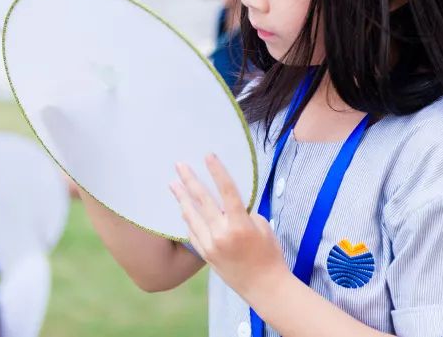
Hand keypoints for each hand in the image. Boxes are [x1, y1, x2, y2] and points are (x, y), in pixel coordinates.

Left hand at [170, 155, 287, 299]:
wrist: (264, 287)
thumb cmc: (269, 255)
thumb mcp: (264, 227)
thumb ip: (245, 213)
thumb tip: (229, 204)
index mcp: (240, 224)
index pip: (227, 191)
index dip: (217, 171)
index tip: (208, 156)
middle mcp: (222, 234)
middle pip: (203, 200)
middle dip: (190, 180)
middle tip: (180, 165)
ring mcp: (211, 246)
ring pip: (192, 216)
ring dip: (182, 198)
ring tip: (173, 184)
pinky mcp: (206, 255)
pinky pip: (192, 233)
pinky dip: (187, 219)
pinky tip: (183, 209)